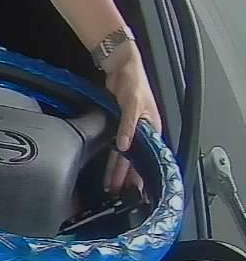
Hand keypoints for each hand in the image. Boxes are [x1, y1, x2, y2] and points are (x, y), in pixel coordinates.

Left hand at [102, 42, 161, 193]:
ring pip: (123, 156)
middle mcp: (142, 133)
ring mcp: (129, 130)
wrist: (121, 67)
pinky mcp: (117, 125)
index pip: (149, 158)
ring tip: (111, 187)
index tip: (139, 190)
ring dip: (117, 171)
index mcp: (152, 129)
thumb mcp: (134, 104)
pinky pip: (113, 146)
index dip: (142, 174)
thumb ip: (129, 126)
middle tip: (119, 193)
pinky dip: (111, 158)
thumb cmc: (134, 82)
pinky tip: (107, 168)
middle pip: (134, 160)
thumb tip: (124, 146)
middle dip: (127, 178)